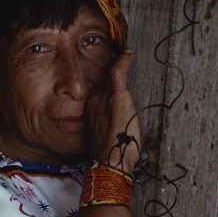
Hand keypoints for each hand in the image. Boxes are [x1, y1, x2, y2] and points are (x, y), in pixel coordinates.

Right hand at [86, 50, 140, 172]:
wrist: (110, 162)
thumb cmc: (110, 154)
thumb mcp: (105, 138)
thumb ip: (107, 127)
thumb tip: (112, 126)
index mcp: (90, 111)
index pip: (99, 93)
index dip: (106, 87)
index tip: (113, 82)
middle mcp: (94, 102)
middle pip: (105, 85)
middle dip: (111, 79)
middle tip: (122, 64)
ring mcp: (104, 98)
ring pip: (111, 80)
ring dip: (118, 69)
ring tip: (125, 58)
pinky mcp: (116, 97)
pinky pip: (117, 73)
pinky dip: (122, 62)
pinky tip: (127, 55)